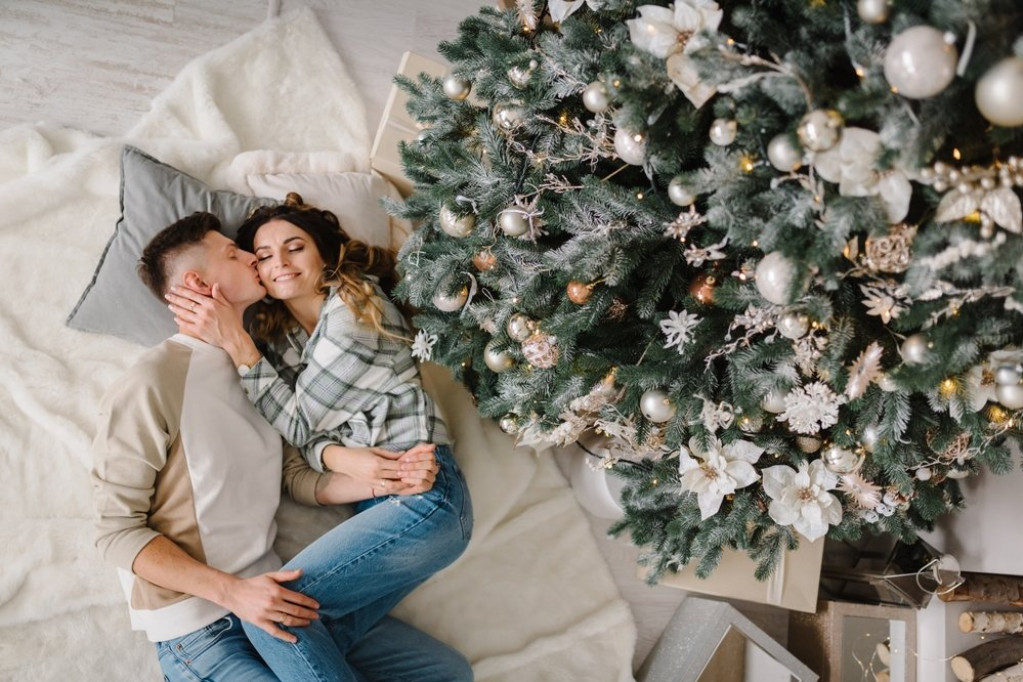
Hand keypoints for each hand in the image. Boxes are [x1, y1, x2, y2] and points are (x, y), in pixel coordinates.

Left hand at [166, 284, 257, 364]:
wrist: (233, 337)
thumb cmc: (232, 321)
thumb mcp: (228, 306)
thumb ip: (219, 295)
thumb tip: (215, 284)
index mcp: (211, 304)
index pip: (193, 295)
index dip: (182, 290)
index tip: (174, 288)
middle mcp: (204, 311)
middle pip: (186, 303)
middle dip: (175, 298)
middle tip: (167, 295)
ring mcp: (200, 321)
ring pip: (184, 312)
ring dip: (175, 308)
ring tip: (169, 305)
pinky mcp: (198, 330)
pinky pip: (186, 324)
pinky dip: (180, 321)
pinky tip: (175, 318)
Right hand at [221, 569, 318, 642]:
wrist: (233, 593)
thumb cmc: (254, 583)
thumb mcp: (270, 576)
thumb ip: (286, 575)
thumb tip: (302, 571)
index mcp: (277, 590)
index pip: (298, 598)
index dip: (309, 602)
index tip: (317, 606)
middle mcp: (273, 602)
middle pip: (295, 610)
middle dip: (308, 613)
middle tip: (317, 616)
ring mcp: (266, 613)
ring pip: (288, 620)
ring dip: (300, 623)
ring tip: (309, 623)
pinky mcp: (260, 622)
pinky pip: (275, 631)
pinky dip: (285, 636)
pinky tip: (295, 639)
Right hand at [322, 443, 437, 494]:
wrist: (343, 461)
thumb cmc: (359, 453)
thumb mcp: (375, 450)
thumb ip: (390, 454)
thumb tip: (404, 455)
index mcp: (377, 462)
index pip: (397, 466)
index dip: (408, 468)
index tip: (418, 467)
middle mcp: (375, 473)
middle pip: (396, 476)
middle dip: (408, 477)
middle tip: (420, 477)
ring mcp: (372, 480)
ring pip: (391, 485)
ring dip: (402, 486)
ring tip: (413, 485)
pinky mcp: (370, 484)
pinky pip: (384, 488)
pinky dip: (393, 489)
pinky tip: (400, 489)